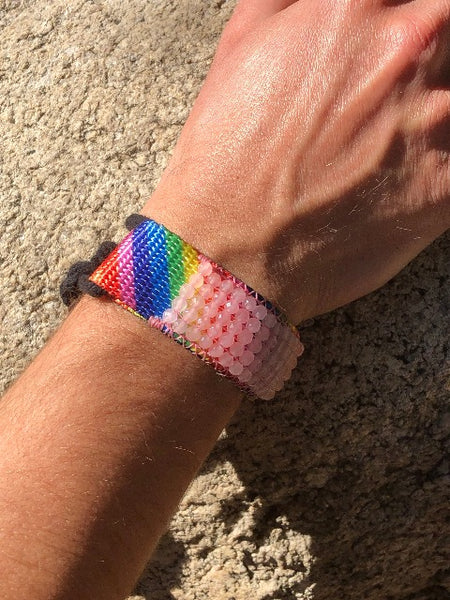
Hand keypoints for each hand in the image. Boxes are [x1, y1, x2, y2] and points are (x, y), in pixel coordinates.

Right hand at [143, 0, 448, 322]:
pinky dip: (440, 166)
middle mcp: (405, 51)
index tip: (397, 42)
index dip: (404, 15)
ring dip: (435, 113)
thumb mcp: (241, 47)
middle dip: (433, 54)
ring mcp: (435, 120)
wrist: (227, 251)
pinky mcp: (447, 187)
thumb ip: (293, 1)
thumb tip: (333, 0)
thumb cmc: (224, 158)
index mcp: (351, 7)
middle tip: (393, 95)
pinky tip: (397, 183)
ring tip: (390, 143)